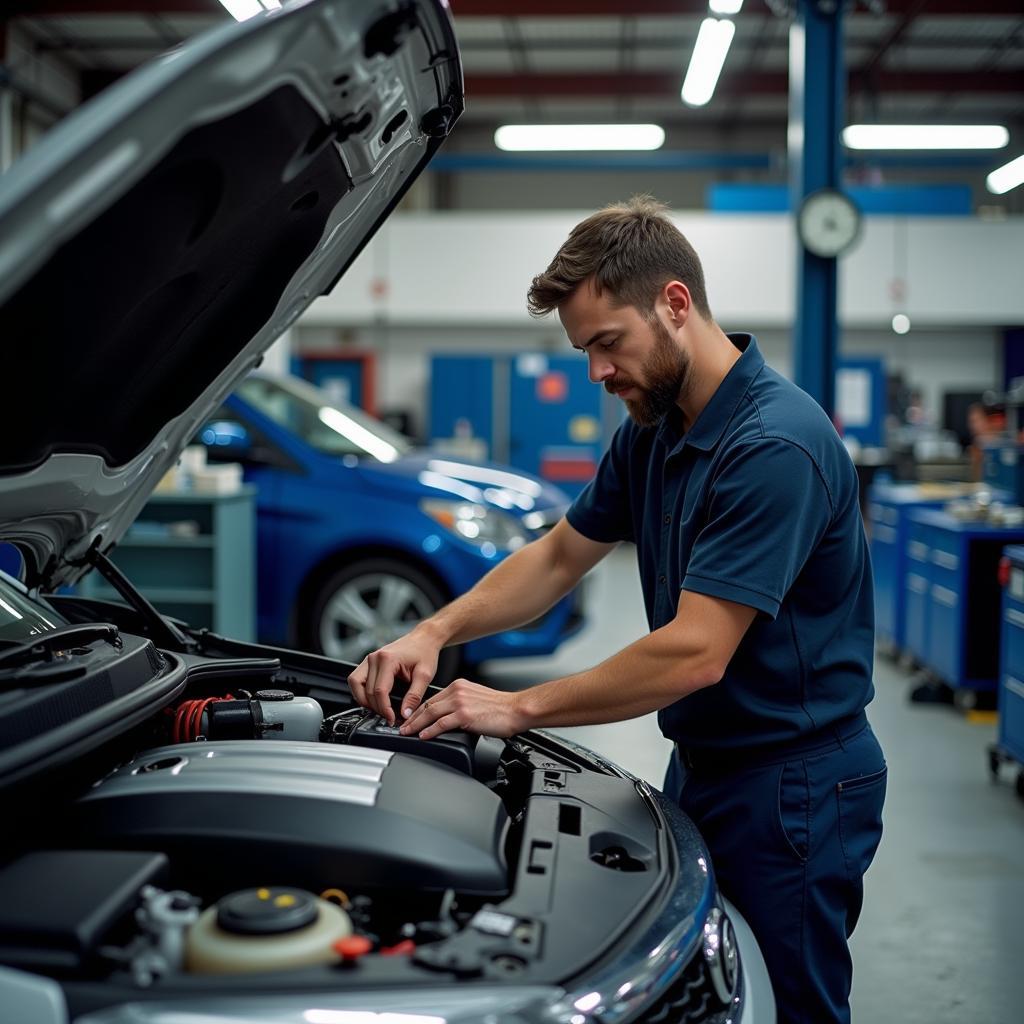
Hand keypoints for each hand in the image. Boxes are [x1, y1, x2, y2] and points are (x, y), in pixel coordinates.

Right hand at [347, 628, 441, 725]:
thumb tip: (405, 714)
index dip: (384, 709)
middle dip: (377, 708)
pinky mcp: (368, 662)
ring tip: (380, 709)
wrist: (423, 639)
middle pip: (367, 691)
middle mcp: (374, 658)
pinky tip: (375, 699)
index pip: (380, 691)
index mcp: (387, 659)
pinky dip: (362, 692)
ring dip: (364, 700)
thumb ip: (415, 696)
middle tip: (389, 716)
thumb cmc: (424, 652)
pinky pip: (357, 680)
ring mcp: (369, 659)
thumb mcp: (425, 675)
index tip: (392, 719)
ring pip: (355, 685)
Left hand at [399, 678, 529, 739]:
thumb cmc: (501, 708)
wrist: (517, 709)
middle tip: (402, 726)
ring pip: (430, 713)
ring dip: (416, 724)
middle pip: (427, 705)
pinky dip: (430, 730)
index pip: (432, 698)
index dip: (418, 709)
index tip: (410, 717)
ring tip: (406, 732)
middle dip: (412, 717)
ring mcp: (460, 702)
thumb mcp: (475, 699)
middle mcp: (457, 691)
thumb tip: (446, 718)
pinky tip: (423, 736)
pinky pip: (441, 724)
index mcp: (459, 686)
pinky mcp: (465, 715)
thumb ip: (460, 704)